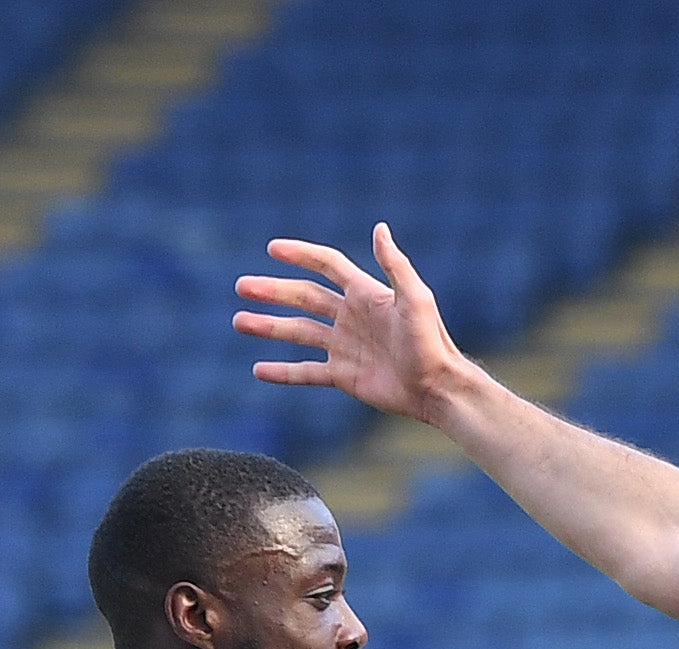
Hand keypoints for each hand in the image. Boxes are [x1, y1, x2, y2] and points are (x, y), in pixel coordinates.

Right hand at [237, 223, 463, 421]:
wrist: (439, 388)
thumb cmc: (431, 342)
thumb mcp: (416, 298)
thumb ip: (395, 265)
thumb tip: (380, 228)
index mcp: (365, 294)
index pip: (327, 266)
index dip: (301, 254)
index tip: (272, 249)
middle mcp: (351, 317)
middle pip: (304, 298)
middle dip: (272, 291)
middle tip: (241, 287)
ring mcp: (345, 347)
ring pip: (299, 332)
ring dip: (269, 327)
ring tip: (239, 322)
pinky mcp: (344, 376)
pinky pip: (307, 372)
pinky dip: (283, 372)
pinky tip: (259, 370)